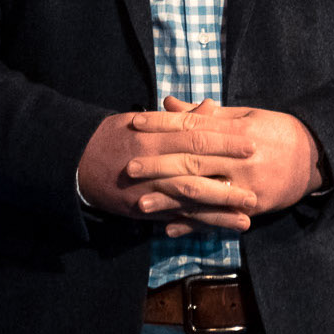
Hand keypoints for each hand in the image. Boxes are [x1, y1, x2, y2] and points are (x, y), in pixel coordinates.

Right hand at [76, 107, 258, 232]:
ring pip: (189, 195)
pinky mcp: (144, 209)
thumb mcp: (141, 118)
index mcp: (153, 133)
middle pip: (197, 165)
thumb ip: (179, 117)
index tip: (252, 142)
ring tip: (248, 210)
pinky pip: (175, 216)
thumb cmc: (112, 135)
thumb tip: (211, 106)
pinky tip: (221, 227)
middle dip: (230, 172)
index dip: (225, 140)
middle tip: (259, 177)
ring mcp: (148, 187)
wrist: (74, 162)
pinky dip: (199, 222)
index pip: (196, 134)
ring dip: (220, 204)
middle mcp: (152, 160)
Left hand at [131, 96, 325, 233]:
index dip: (162, 124)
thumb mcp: (245, 115)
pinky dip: (193, 225)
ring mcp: (246, 186)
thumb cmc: (275, 131)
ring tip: (141, 203)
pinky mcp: (251, 208)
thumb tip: (169, 102)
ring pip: (202, 193)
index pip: (193, 125)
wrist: (316, 158)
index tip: (135, 122)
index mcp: (237, 131)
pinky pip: (217, 218)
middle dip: (159, 164)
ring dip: (170, 200)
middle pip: (192, 161)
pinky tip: (169, 229)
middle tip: (129, 167)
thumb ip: (206, 114)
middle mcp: (240, 159)